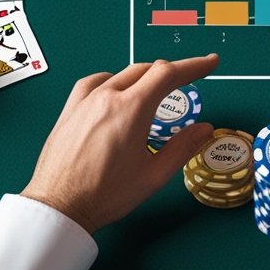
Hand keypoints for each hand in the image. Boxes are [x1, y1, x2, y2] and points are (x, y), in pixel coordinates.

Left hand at [22, 55, 218, 233]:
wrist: (59, 206)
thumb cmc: (105, 194)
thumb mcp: (153, 175)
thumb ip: (182, 147)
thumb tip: (205, 129)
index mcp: (131, 109)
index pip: (168, 74)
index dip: (194, 66)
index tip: (210, 63)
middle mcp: (107, 97)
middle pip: (146, 70)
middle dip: (171, 73)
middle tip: (188, 81)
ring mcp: (85, 101)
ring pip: (121, 74)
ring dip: (143, 77)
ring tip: (155, 92)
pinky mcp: (70, 110)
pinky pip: (95, 83)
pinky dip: (113, 82)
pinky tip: (115, 94)